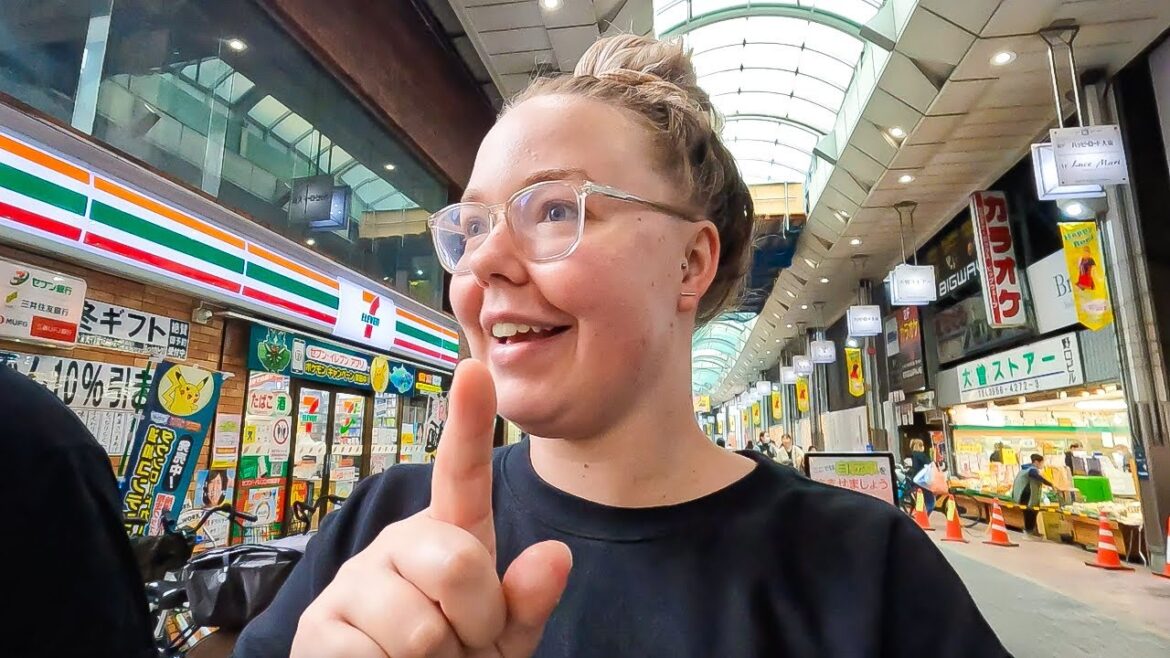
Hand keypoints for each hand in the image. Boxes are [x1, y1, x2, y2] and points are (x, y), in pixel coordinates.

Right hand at [291, 360, 572, 656]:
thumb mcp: (503, 635)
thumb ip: (527, 600)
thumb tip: (556, 555)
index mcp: (448, 537)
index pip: (462, 475)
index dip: (468, 423)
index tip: (474, 369)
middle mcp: (396, 544)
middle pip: (459, 566)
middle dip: (475, 622)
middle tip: (459, 643)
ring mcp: (353, 581)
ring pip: (422, 628)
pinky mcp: (318, 627)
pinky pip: (375, 657)